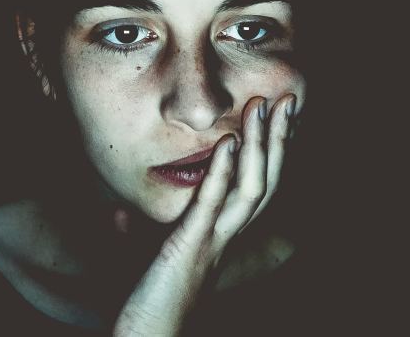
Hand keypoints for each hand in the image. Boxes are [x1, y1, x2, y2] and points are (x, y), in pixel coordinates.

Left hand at [114, 94, 297, 335]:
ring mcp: (212, 243)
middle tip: (288, 101)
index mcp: (218, 240)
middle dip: (277, 140)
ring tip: (264, 107)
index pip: (252, 189)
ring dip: (260, 145)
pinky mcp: (190, 248)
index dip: (268, 154)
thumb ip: (136, 236)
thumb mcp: (139, 264)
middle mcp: (225, 240)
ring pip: (250, 189)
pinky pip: (211, 205)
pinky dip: (221, 172)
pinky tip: (228, 142)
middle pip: (264, 182)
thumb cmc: (142, 308)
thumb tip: (120, 216)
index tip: (274, 119)